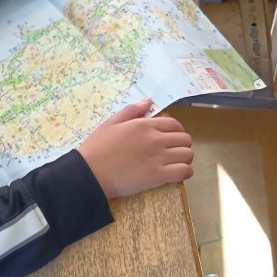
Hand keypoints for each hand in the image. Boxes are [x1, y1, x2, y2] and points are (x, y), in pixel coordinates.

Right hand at [78, 100, 192, 198]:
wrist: (89, 172)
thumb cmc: (97, 147)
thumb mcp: (111, 122)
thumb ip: (132, 111)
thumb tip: (149, 101)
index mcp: (144, 125)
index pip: (174, 125)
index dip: (177, 132)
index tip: (170, 139)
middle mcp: (155, 139)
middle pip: (185, 139)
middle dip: (182, 145)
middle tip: (172, 152)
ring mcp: (158, 157)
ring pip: (188, 155)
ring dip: (184, 159)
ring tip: (175, 164)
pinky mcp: (158, 176)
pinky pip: (184, 171)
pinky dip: (185, 172)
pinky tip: (177, 174)